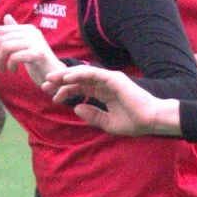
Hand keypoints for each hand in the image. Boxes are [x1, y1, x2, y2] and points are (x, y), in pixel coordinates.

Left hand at [0, 22, 62, 85]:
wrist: (55, 75)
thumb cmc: (38, 63)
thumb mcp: (24, 46)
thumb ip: (15, 33)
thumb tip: (6, 17)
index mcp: (26, 29)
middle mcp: (31, 32)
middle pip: (0, 38)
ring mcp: (35, 42)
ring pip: (5, 47)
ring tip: (1, 70)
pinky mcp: (38, 54)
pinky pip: (15, 56)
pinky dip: (10, 65)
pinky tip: (13, 71)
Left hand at [50, 64, 180, 135]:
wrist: (152, 120)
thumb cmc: (134, 122)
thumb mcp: (108, 123)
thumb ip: (92, 116)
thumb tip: (76, 108)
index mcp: (104, 93)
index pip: (80, 88)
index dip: (65, 91)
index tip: (52, 97)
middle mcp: (105, 83)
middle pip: (78, 79)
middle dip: (60, 81)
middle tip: (44, 84)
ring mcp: (109, 79)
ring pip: (82, 73)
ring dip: (65, 75)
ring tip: (50, 79)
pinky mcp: (114, 78)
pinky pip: (92, 73)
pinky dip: (78, 73)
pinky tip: (66, 77)